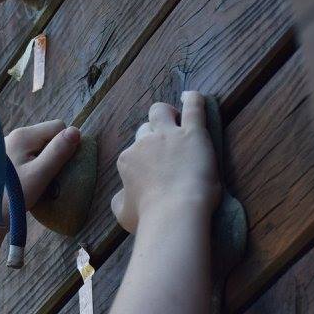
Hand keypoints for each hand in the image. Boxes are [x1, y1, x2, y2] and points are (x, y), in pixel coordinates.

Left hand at [4, 119, 82, 221]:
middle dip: (54, 153)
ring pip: (38, 146)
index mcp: (23, 135)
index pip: (58, 126)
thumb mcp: (40, 175)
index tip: (61, 167)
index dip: (66, 145)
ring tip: (36, 181)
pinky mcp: (4, 158)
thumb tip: (76, 131)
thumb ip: (58, 152)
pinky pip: (27, 154)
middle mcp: (13, 135)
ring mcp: (7, 146)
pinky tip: (26, 182)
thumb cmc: (13, 197)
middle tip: (48, 176)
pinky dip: (32, 166)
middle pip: (47, 135)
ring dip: (43, 161)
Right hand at [110, 92, 219, 233]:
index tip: (153, 171)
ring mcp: (168, 135)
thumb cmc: (149, 217)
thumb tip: (123, 192)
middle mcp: (144, 143)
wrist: (175, 213)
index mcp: (127, 160)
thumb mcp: (122, 212)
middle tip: (164, 144)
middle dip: (152, 133)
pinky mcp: (192, 134)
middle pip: (145, 129)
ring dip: (166, 112)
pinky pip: (193, 108)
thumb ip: (120, 199)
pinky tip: (192, 97)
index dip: (143, 160)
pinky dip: (193, 100)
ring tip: (175, 116)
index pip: (133, 152)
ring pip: (161, 111)